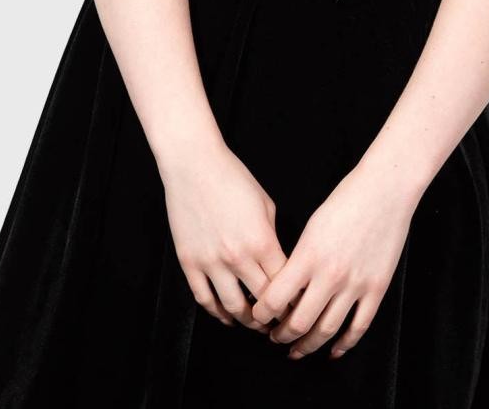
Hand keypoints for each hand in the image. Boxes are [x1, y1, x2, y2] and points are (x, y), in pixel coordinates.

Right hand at [160, 138, 288, 333]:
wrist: (194, 165)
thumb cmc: (232, 178)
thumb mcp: (266, 205)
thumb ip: (273, 237)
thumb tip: (278, 262)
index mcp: (262, 241)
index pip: (285, 285)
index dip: (294, 299)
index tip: (299, 305)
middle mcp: (238, 257)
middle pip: (262, 302)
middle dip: (275, 316)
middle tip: (281, 321)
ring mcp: (211, 262)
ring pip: (233, 308)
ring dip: (247, 321)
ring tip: (256, 322)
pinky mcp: (189, 263)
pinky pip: (204, 299)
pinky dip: (217, 313)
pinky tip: (226, 315)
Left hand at [250, 164, 415, 359]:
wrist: (384, 190)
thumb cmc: (347, 200)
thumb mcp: (312, 226)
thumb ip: (300, 259)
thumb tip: (287, 288)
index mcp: (309, 255)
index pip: (275, 298)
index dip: (262, 313)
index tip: (258, 316)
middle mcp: (330, 274)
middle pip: (299, 322)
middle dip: (282, 335)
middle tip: (275, 337)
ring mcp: (355, 284)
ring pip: (327, 329)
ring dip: (308, 345)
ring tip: (298, 349)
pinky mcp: (377, 288)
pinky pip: (359, 326)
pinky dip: (345, 344)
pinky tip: (334, 349)